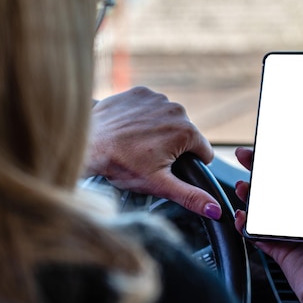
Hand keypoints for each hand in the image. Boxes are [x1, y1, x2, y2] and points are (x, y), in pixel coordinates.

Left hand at [84, 86, 221, 218]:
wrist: (87, 143)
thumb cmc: (120, 165)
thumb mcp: (159, 185)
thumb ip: (191, 196)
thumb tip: (215, 209)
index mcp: (186, 131)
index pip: (203, 152)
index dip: (189, 165)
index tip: (168, 169)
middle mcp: (176, 109)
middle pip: (185, 134)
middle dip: (172, 147)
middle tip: (148, 158)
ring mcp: (157, 98)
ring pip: (167, 120)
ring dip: (158, 131)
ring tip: (136, 144)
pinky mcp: (139, 92)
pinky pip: (150, 107)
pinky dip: (142, 117)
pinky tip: (128, 129)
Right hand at [233, 145, 302, 302]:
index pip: (301, 174)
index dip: (285, 160)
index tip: (271, 148)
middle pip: (278, 187)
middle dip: (259, 172)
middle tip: (245, 158)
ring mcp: (292, 232)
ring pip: (264, 208)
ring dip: (250, 195)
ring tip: (242, 187)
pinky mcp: (280, 248)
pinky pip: (257, 233)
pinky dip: (246, 225)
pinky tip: (241, 216)